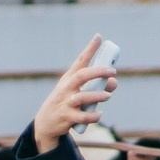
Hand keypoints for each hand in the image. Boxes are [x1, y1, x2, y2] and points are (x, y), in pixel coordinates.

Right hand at [32, 35, 117, 151]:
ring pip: (83, 97)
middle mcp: (66, 87)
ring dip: (98, 96)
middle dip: (98, 72)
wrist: (46, 122)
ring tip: (108, 95)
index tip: (99, 37)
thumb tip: (113, 82)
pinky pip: (83, 116)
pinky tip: (99, 114)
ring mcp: (66, 102)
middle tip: (113, 71)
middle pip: (82, 75)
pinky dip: (94, 116)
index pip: (80, 60)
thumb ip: (97, 86)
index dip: (90, 49)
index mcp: (69, 78)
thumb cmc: (66, 103)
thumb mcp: (77, 92)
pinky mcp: (67, 117)